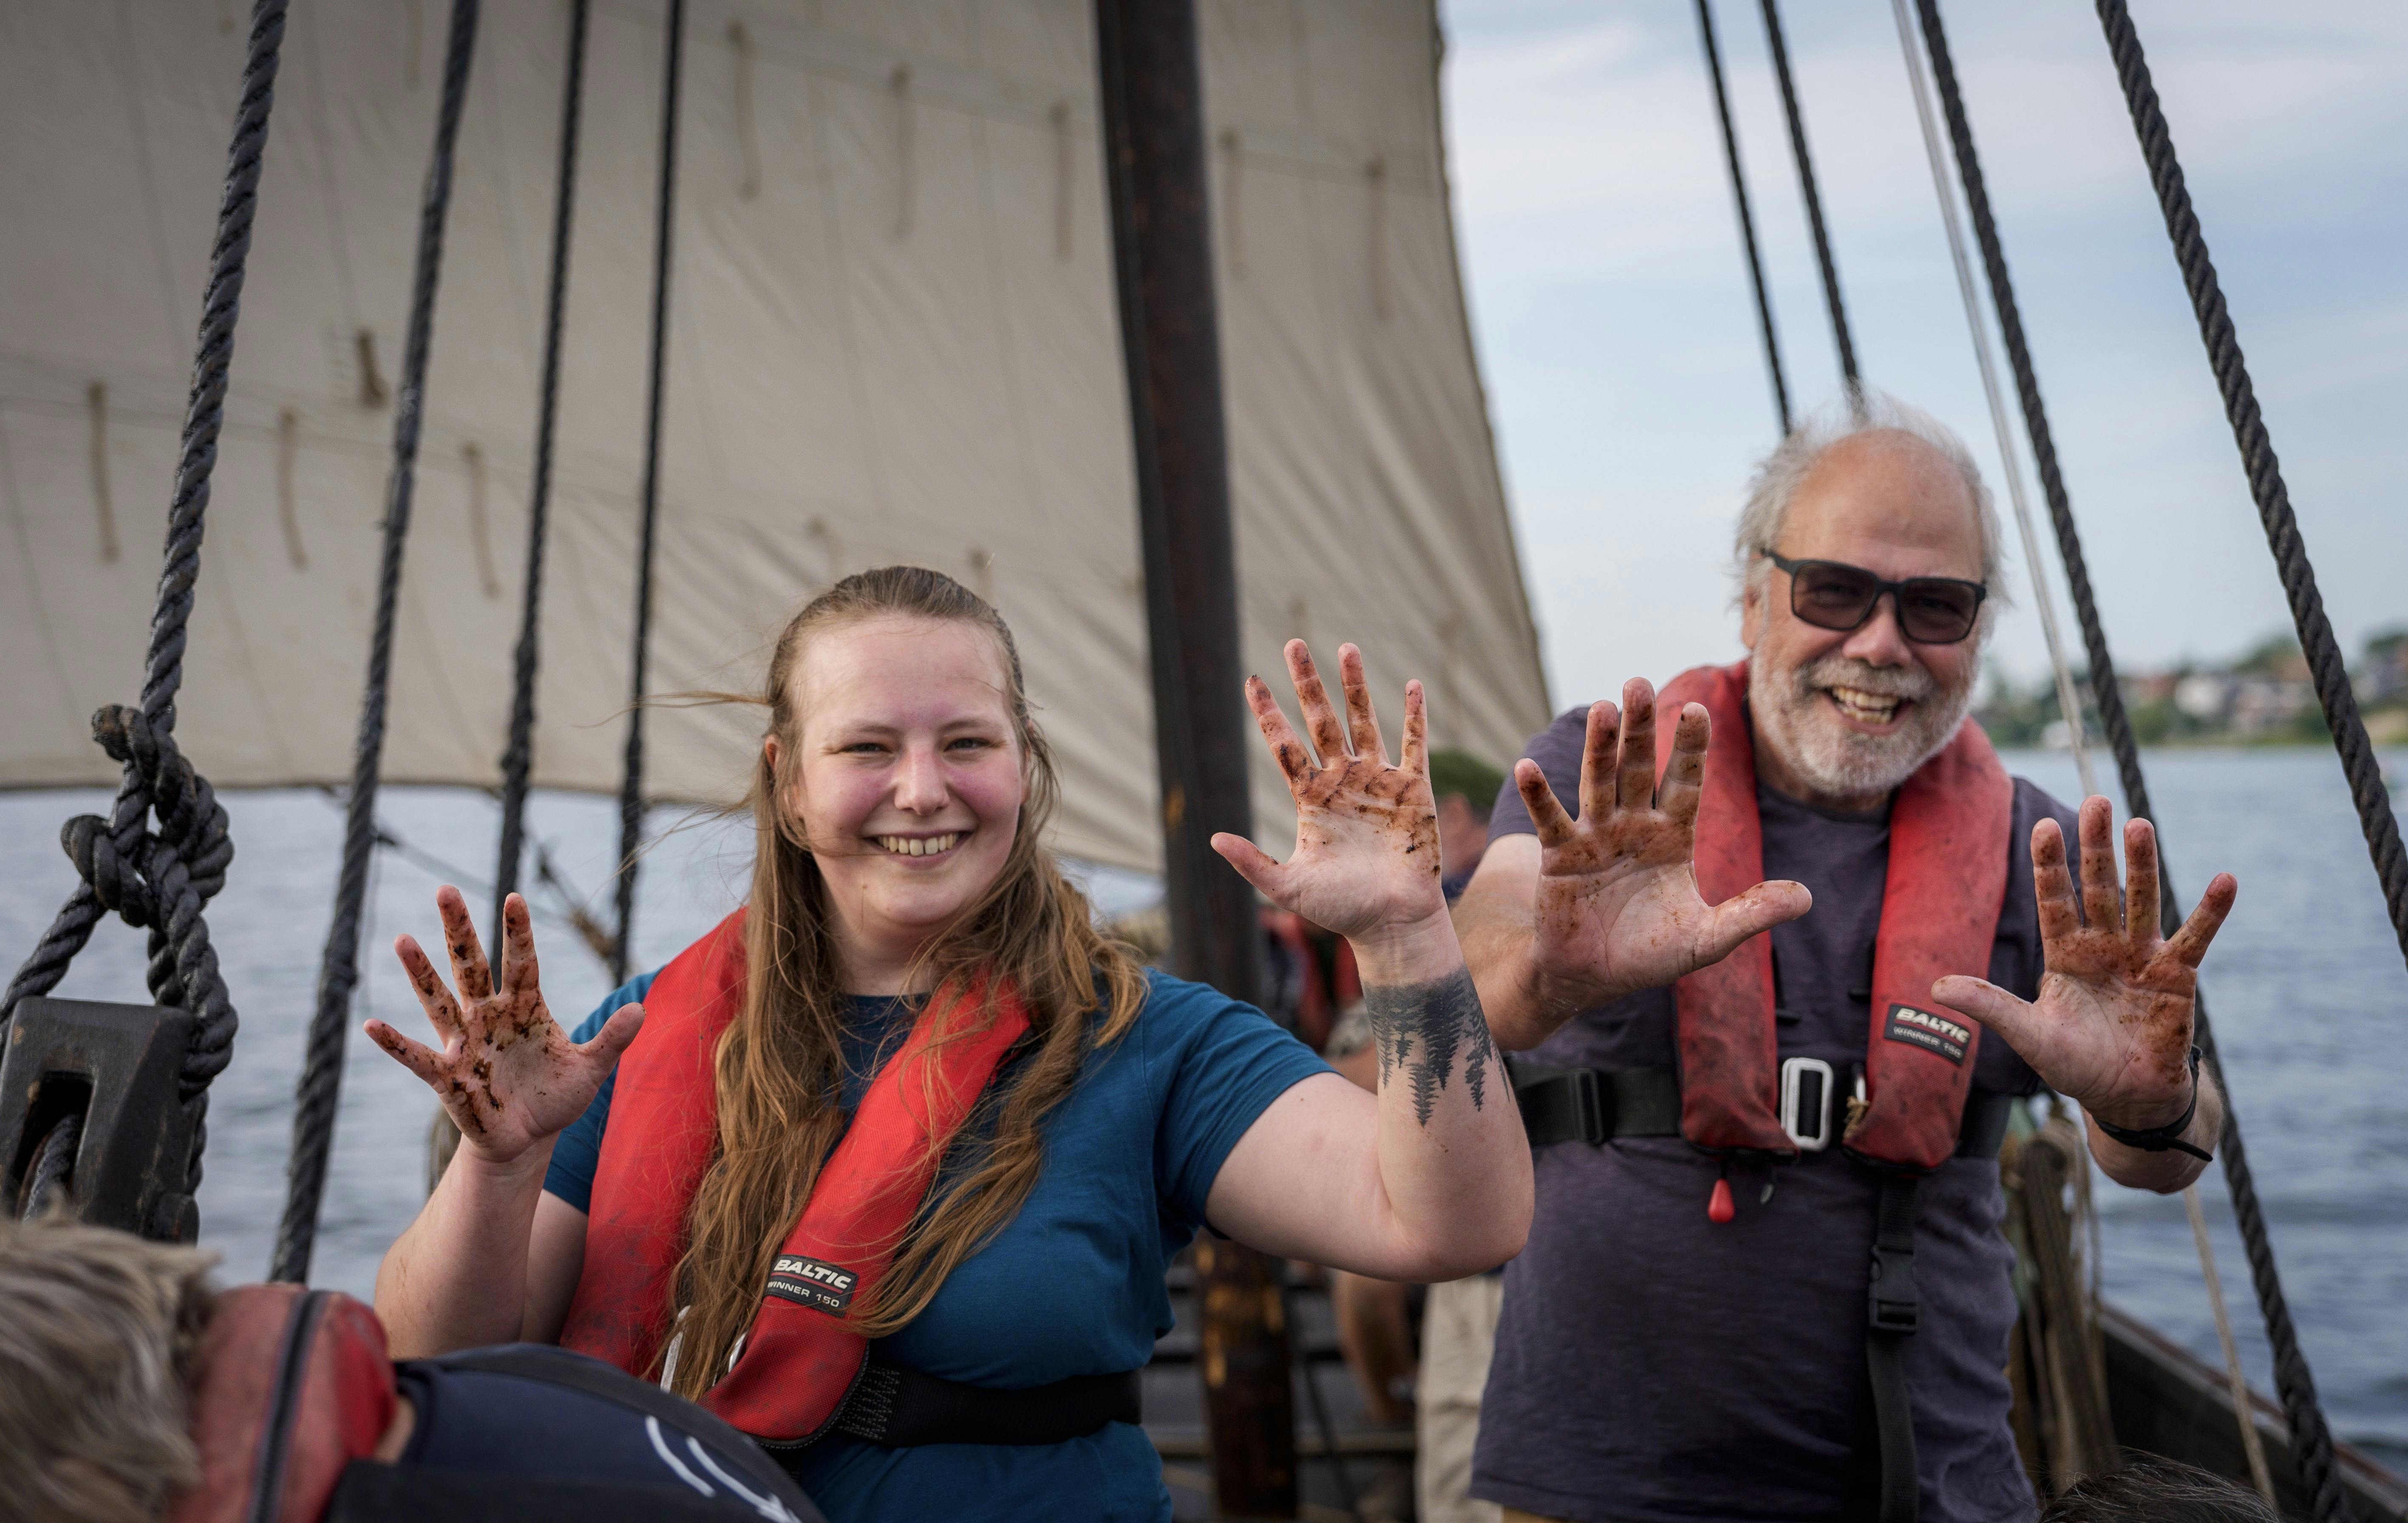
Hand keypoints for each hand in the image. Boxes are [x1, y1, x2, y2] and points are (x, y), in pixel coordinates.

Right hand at [366, 886, 641, 1163]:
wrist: (528, 1138)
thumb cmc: (555, 1096)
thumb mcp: (591, 1069)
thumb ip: (612, 1039)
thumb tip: (641, 1009)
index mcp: (524, 1006)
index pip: (522, 960)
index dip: (518, 931)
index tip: (515, 896)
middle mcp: (488, 1015)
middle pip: (471, 964)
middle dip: (460, 929)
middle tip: (446, 889)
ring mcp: (463, 1042)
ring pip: (438, 1000)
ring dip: (421, 973)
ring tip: (402, 939)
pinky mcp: (446, 1076)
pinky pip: (416, 1055)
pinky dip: (394, 1043)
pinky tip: (371, 1024)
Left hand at [1212, 641, 1445, 953]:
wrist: (1392, 925)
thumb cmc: (1341, 910)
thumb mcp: (1287, 887)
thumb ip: (1251, 863)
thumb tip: (1212, 838)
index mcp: (1311, 798)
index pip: (1285, 745)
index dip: (1269, 713)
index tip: (1252, 680)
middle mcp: (1342, 782)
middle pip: (1321, 720)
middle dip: (1308, 683)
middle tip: (1294, 643)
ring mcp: (1378, 782)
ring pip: (1364, 722)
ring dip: (1355, 686)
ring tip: (1345, 647)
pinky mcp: (1414, 790)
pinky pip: (1414, 745)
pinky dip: (1414, 716)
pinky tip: (1411, 685)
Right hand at [1517, 681, 1810, 1007]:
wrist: (1595, 977)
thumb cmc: (1651, 954)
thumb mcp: (1708, 939)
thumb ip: (1751, 914)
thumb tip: (1806, 897)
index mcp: (1672, 836)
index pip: (1685, 782)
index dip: (1690, 748)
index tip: (1698, 709)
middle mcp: (1634, 825)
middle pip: (1638, 768)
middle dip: (1640, 728)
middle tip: (1638, 683)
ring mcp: (1595, 836)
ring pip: (1597, 781)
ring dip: (1598, 746)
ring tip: (1602, 707)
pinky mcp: (1560, 855)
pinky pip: (1549, 819)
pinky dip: (1537, 795)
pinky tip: (1526, 767)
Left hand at [1933, 797, 2236, 1130]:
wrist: (2125, 1095)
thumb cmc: (2074, 1064)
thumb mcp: (2028, 1034)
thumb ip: (1989, 1006)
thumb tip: (1936, 987)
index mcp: (2065, 953)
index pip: (2054, 899)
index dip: (2050, 865)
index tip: (2044, 826)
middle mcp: (2103, 944)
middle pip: (2098, 887)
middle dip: (2095, 847)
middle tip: (2095, 801)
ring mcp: (2142, 955)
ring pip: (2141, 899)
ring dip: (2141, 863)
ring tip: (2138, 824)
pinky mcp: (2178, 975)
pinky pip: (2196, 936)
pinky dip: (2211, 910)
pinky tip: (2226, 879)